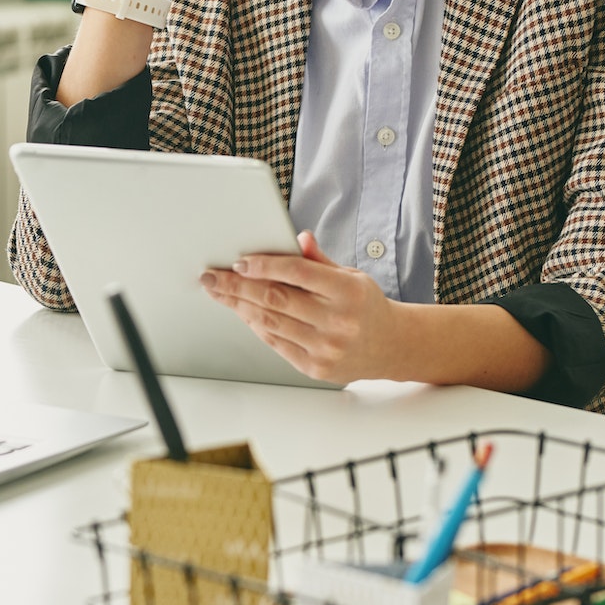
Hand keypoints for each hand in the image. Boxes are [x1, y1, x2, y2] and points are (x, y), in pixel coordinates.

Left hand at [201, 230, 408, 385]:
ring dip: (239, 306)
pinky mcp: (315, 367)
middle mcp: (337, 321)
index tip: (238, 262)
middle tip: (212, 277)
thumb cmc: (366, 306)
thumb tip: (298, 237)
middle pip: (275, 298)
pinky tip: (243, 312)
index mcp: (348, 292)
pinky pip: (276, 343)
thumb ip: (319, 260)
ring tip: (220, 293)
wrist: (391, 346)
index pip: (297, 272)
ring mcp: (326, 347)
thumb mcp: (351, 276)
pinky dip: (256, 325)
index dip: (264, 266)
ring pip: (270, 322)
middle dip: (237, 286)